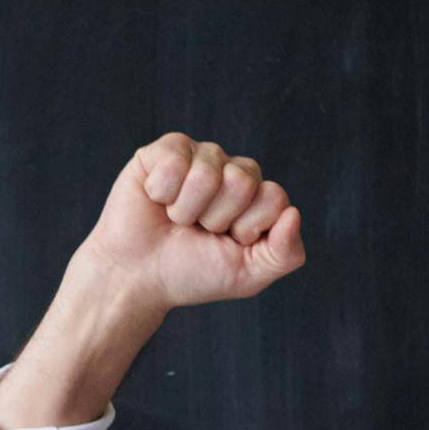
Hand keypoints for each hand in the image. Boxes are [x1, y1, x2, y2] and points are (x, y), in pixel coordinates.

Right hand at [70, 130, 307, 311]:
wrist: (135, 278)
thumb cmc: (189, 274)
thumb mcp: (246, 276)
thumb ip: (285, 254)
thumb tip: (293, 213)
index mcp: (255, 196)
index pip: (274, 196)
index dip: (249, 227)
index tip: (226, 242)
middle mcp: (230, 170)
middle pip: (244, 179)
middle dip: (217, 217)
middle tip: (197, 231)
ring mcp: (199, 156)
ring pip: (208, 172)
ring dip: (186, 209)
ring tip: (174, 220)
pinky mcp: (164, 151)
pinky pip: (175, 161)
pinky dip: (162, 192)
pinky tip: (155, 201)